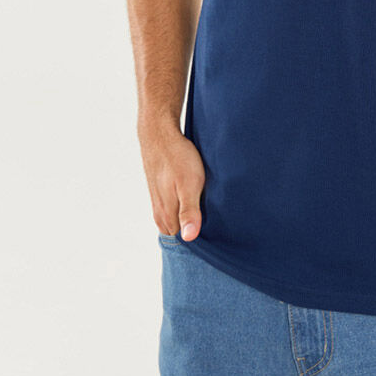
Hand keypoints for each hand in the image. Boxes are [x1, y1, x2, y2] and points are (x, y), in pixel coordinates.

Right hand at [138, 121, 205, 240]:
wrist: (159, 135)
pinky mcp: (160, 191)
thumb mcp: (189, 184)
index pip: (183, 240)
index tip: (216, 236)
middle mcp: (160, 212)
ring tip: (208, 214)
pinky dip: (184, 209)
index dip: (199, 239)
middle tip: (216, 226)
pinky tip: (195, 201)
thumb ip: (189, 211)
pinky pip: (173, 208)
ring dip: (189, 219)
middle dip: (195, 231)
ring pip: (175, 220)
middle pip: (179, 232)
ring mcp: (159, 201)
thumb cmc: (177, 158)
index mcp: (167, 215)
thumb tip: (189, 238)